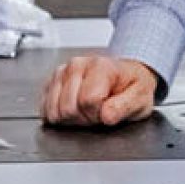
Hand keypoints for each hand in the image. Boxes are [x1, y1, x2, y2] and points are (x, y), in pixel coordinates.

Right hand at [41, 55, 159, 126]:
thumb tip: (107, 116)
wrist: (124, 75)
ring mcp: (62, 72)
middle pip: (68, 108)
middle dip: (84, 117)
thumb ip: (124, 107)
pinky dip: (59, 115)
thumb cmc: (130, 85)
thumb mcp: (140, 97)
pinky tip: (75, 109)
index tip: (107, 111)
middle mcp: (77, 66)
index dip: (98, 114)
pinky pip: (45, 108)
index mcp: (100, 67)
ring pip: (54, 111)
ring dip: (71, 118)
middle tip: (98, 111)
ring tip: (87, 109)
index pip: (87, 101)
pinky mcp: (51, 81)